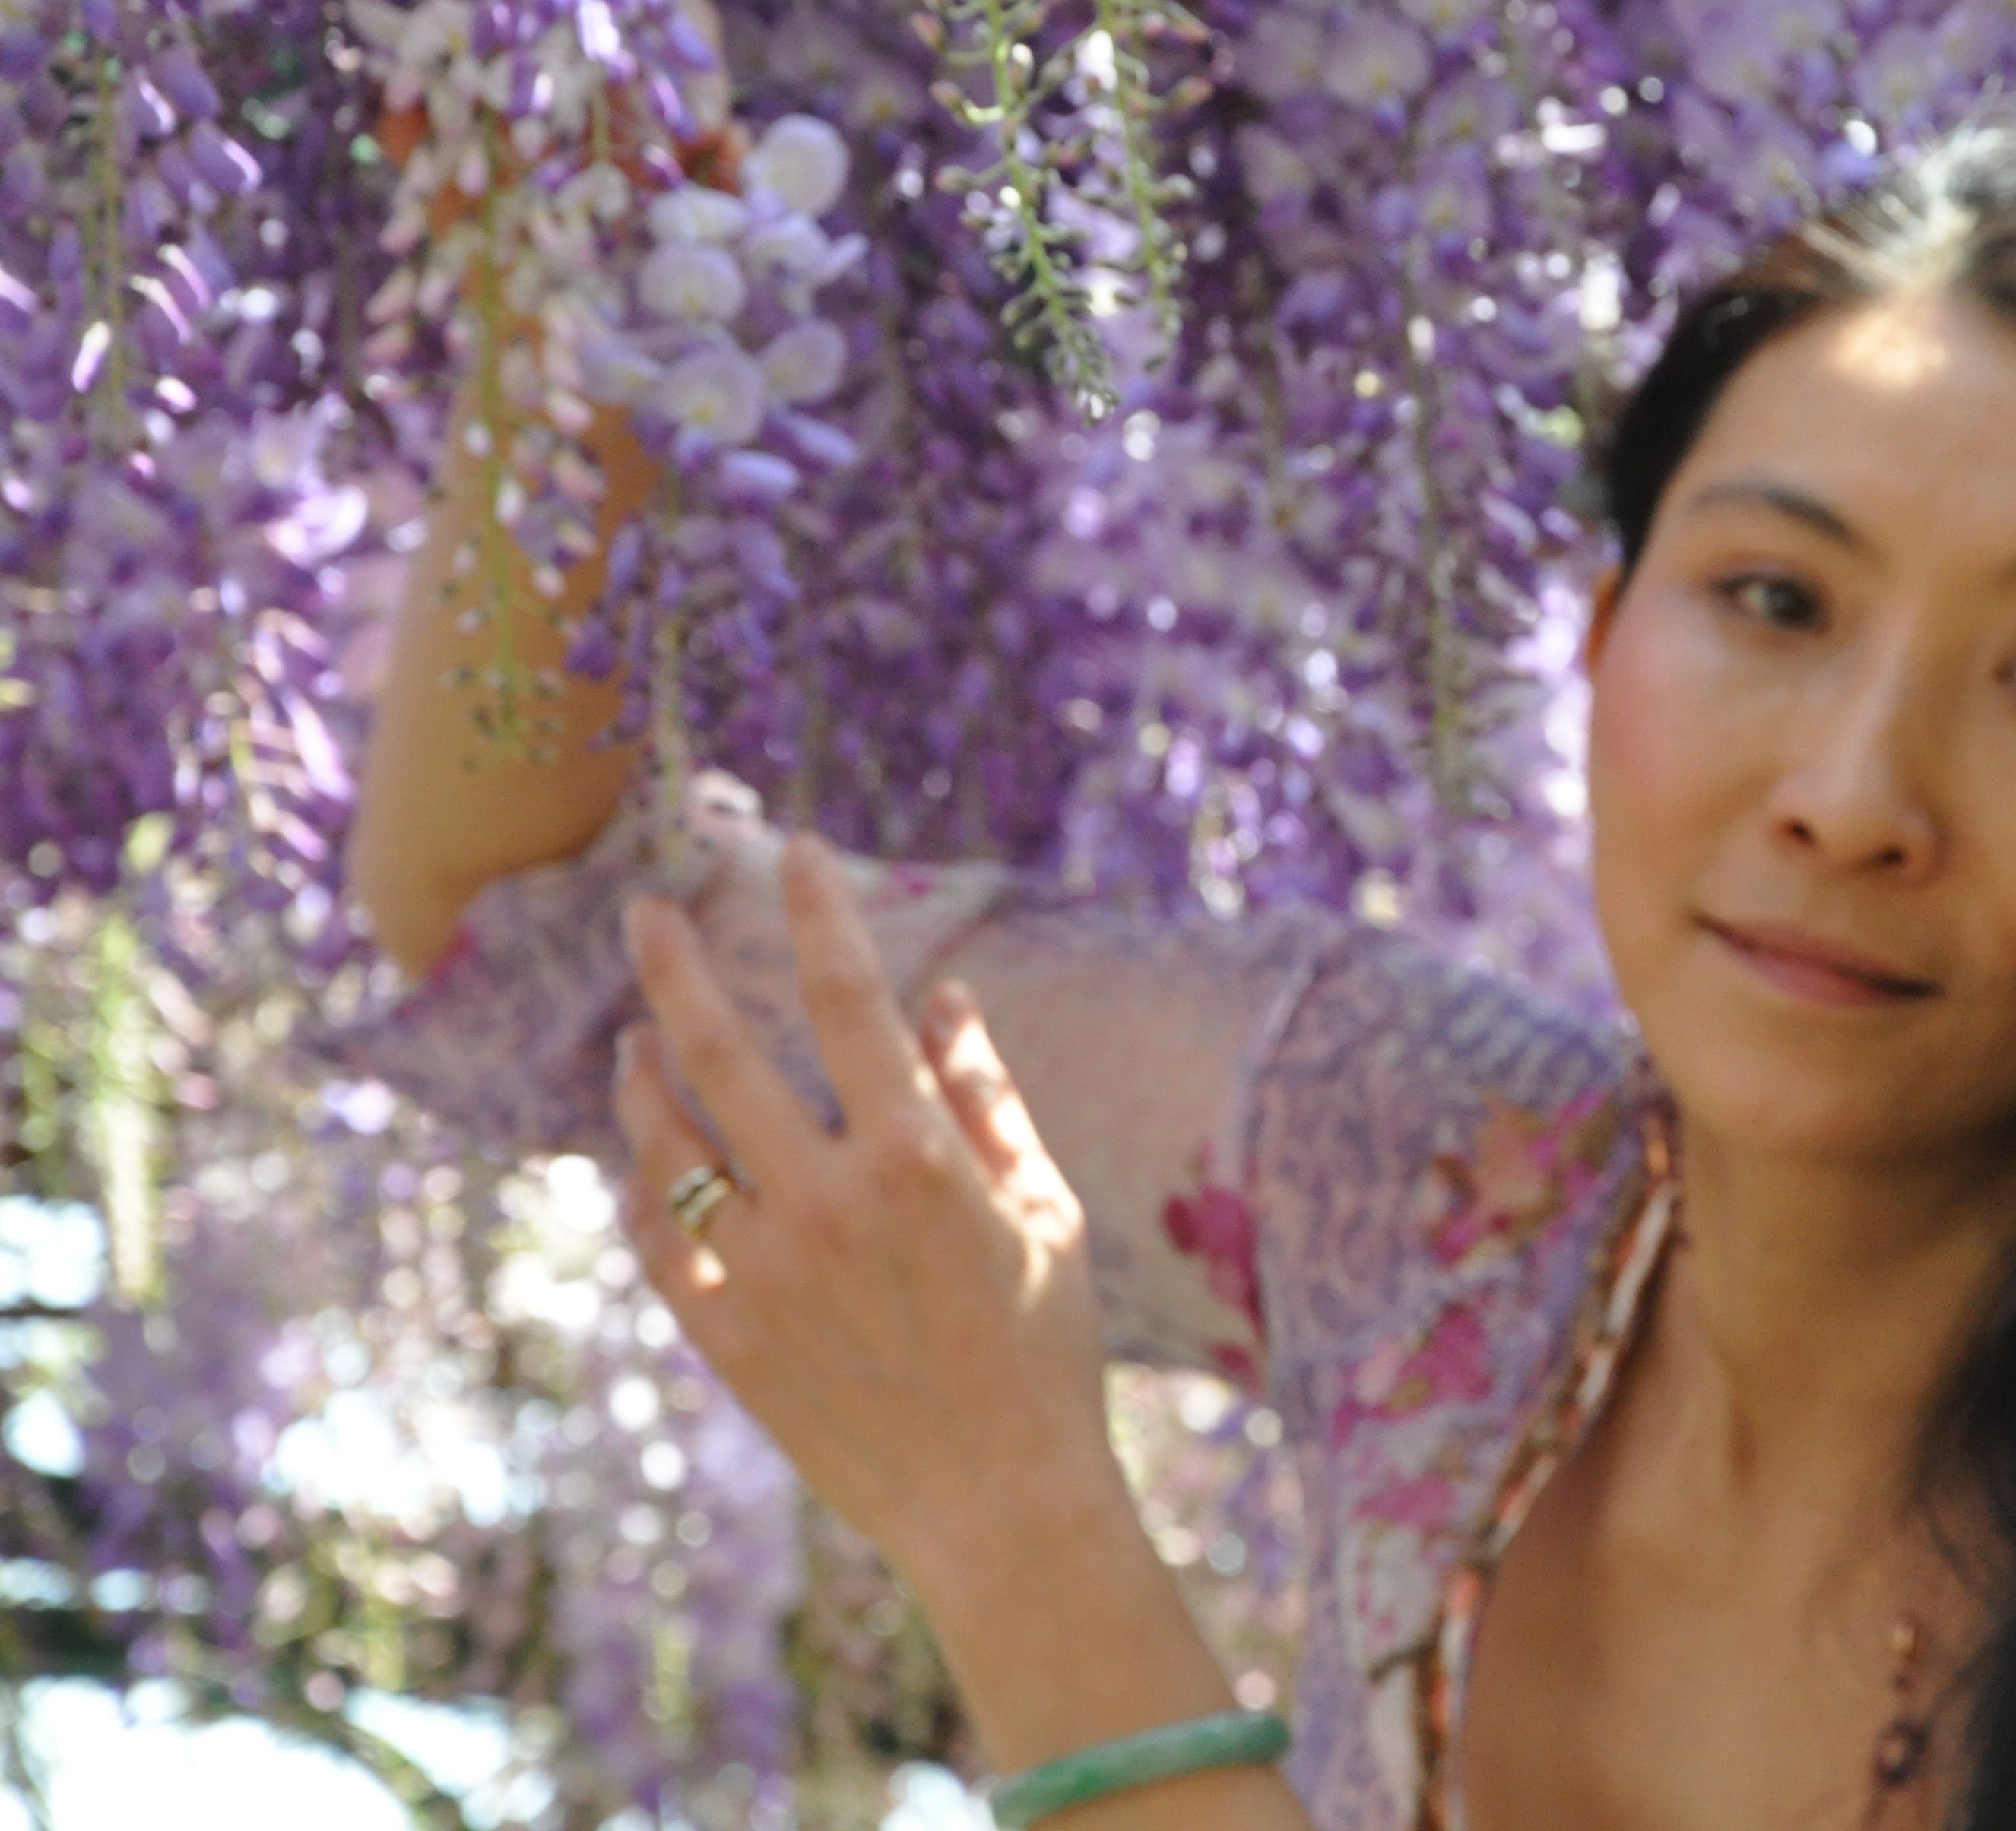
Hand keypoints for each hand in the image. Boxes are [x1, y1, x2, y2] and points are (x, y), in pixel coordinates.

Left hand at [610, 832, 1124, 1579]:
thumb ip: (986, 1095)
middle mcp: (828, 1202)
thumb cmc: (1043, 1351)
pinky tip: (639, 1157)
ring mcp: (766, 1272)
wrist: (999, 1506)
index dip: (818, 909)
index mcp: (918, 1157)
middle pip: (721, 1049)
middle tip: (645, 910)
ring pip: (667, 1144)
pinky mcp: (728, 1339)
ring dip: (642, 1075)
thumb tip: (945, 995)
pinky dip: (638, 1187)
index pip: (849, 995)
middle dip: (675, 965)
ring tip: (630, 1038)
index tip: (795, 850)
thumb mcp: (1043, 1209)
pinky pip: (654, 1241)